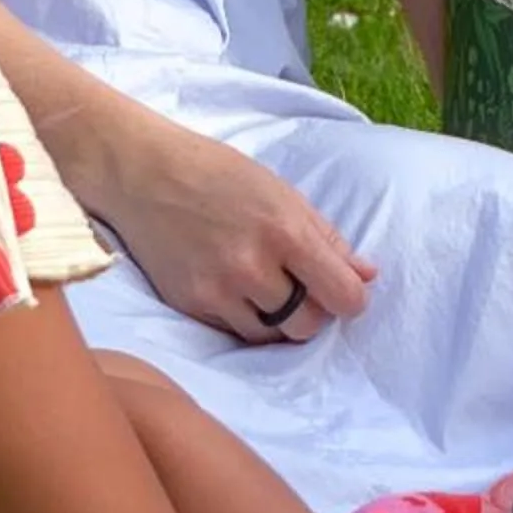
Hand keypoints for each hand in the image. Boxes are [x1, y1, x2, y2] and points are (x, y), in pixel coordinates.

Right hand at [88, 107, 374, 343]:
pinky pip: (233, 332)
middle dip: (315, 313)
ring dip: (280, 322)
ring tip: (272, 289)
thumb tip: (367, 275)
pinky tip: (240, 291)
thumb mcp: (285, 195)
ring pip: (270, 337)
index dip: (352, 300)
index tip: (347, 294)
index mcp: (285, 232)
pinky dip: (246, 319)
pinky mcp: (188, 304)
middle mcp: (251, 266)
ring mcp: (216, 290)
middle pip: (307, 325)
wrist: (145, 176)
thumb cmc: (222, 176)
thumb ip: (328, 239)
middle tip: (306, 290)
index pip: (341, 295)